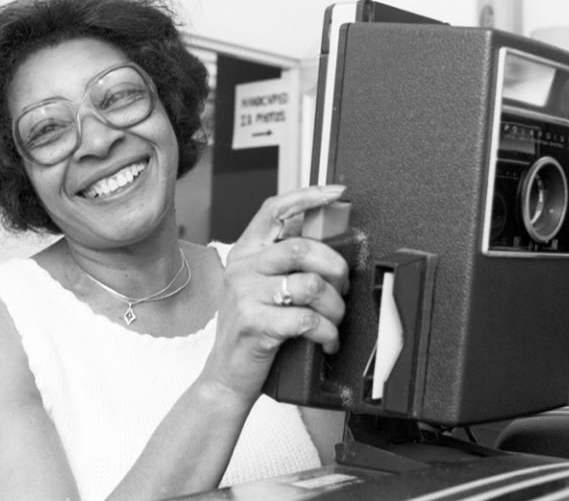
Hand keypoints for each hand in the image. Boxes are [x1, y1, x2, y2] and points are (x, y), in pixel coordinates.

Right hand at [200, 185, 349, 404]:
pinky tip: (326, 341)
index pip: (274, 209)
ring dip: (335, 306)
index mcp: (245, 252)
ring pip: (310, 285)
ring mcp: (245, 295)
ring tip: (334, 320)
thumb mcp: (260, 288)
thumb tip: (329, 243)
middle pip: (301, 247)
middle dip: (335, 268)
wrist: (227, 375)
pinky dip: (327, 333)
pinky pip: (308, 320)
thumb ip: (284, 263)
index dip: (308, 196)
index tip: (336, 193)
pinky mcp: (254, 323)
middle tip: (342, 287)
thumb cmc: (252, 329)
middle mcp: (242, 268)